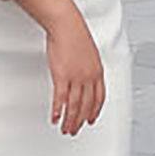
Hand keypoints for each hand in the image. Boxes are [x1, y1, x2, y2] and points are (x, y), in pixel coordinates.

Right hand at [44, 16, 105, 134]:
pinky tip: (55, 118)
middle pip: (86, 105)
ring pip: (74, 106)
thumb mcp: (88, 53)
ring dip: (69, 120)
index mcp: (98, 72)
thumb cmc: (75, 35)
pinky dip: (58, 111)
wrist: (67, 26)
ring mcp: (76, 78)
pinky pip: (60, 99)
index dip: (94, 111)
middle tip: (74, 129)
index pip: (99, 98)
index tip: (91, 119)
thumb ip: (88, 67)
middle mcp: (89, 77)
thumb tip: (84, 74)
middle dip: (80, 120)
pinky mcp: (62, 76)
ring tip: (65, 129)